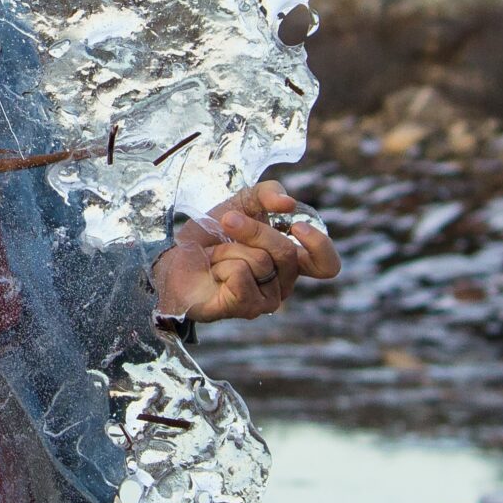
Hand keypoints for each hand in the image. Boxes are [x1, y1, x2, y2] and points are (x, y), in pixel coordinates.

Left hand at [152, 179, 339, 324]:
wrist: (175, 255)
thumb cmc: (214, 235)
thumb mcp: (242, 202)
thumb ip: (268, 194)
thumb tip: (289, 204)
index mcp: (290, 260)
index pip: (327, 265)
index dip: (320, 246)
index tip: (297, 226)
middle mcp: (283, 283)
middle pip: (286, 253)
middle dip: (253, 230)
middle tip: (228, 222)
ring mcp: (265, 300)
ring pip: (260, 263)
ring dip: (229, 250)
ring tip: (215, 256)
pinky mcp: (243, 309)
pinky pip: (241, 277)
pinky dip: (221, 265)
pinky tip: (213, 272)